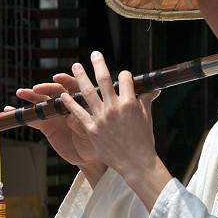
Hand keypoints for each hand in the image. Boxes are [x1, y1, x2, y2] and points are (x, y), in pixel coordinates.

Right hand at [7, 75, 106, 182]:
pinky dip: (21, 114)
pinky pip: (32, 118)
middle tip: (36, 88)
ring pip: (41, 101)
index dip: (65, 80)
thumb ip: (81, 125)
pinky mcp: (45, 125)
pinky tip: (9, 110)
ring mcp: (54, 114)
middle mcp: (66, 104)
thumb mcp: (90, 134)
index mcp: (80, 102)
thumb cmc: (95, 142)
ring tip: (21, 92)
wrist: (87, 158)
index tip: (57, 78)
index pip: (73, 86)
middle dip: (45, 88)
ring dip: (31, 96)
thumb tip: (71, 117)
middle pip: (55, 91)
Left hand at [60, 51, 171, 209]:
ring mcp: (102, 118)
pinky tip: (64, 94)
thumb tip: (153, 90)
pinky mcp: (92, 129)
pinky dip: (70, 102)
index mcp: (130, 102)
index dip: (124, 75)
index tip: (122, 75)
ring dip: (80, 77)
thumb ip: (146, 101)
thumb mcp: (147, 118)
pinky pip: (78, 112)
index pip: (125, 79)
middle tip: (94, 54)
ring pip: (88, 92)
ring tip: (75, 66)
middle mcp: (114, 107)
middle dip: (99, 64)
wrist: (136, 163)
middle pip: (104, 79)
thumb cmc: (144, 141)